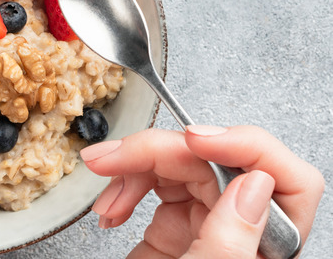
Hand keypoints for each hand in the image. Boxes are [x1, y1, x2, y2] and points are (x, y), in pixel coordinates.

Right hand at [80, 125, 323, 257]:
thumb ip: (231, 243)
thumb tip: (255, 186)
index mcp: (267, 251)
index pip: (287, 181)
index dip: (246, 148)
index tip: (194, 141)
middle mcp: (244, 235)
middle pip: (217, 163)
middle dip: (157, 152)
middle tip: (112, 158)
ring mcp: (209, 227)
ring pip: (181, 166)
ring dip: (133, 167)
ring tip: (102, 184)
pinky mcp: (175, 227)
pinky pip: (155, 183)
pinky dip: (125, 185)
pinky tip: (109, 208)